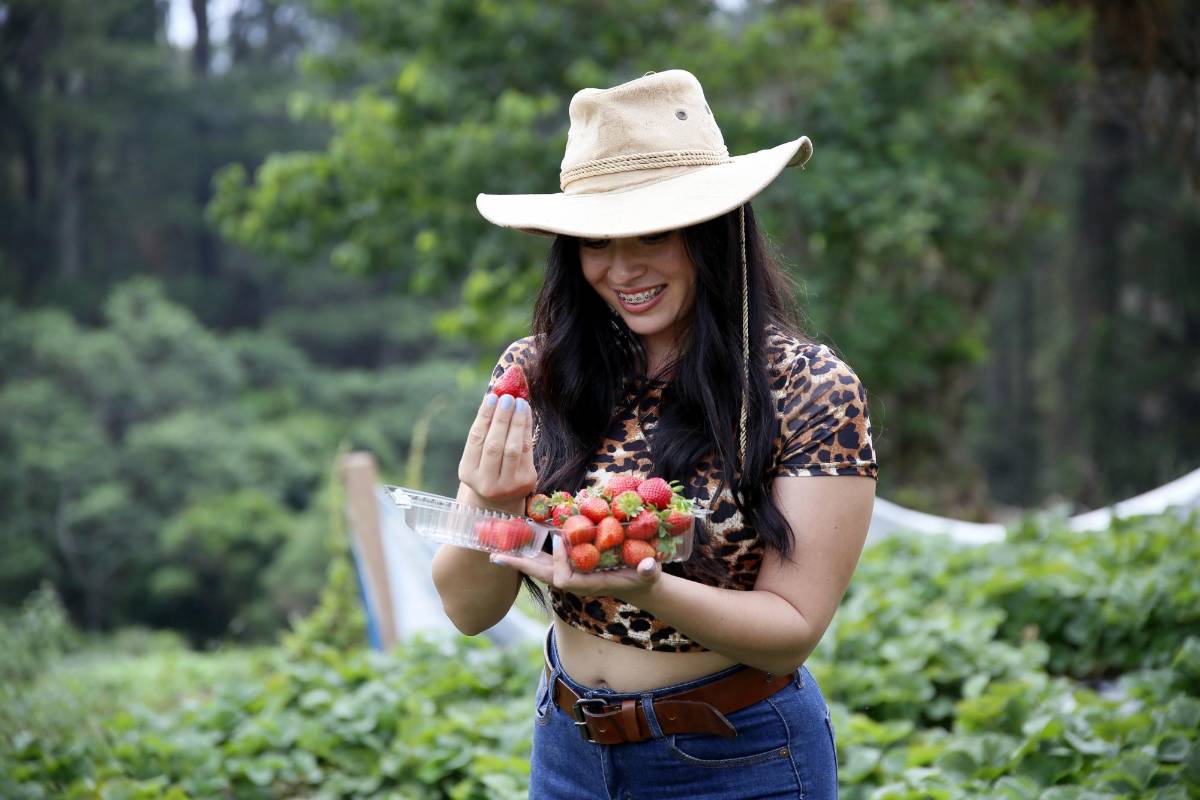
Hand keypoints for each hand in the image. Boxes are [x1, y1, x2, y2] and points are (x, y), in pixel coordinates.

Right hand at [458, 391, 536, 503]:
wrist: (502, 498)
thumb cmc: (488, 466)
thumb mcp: (479, 455)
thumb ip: (484, 430)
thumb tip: (495, 396)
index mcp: (468, 473)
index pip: (476, 440)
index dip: (484, 417)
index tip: (491, 397)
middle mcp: (486, 482)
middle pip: (494, 445)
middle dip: (502, 418)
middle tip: (507, 397)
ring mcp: (507, 484)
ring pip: (512, 448)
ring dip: (517, 422)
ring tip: (519, 403)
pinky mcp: (526, 481)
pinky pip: (526, 450)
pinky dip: (526, 429)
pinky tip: (526, 414)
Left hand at [489, 535, 662, 605]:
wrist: (638, 585)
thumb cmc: (644, 578)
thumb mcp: (648, 574)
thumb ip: (648, 570)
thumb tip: (648, 566)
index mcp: (588, 584)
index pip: (562, 578)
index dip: (559, 561)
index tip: (560, 540)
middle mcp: (574, 581)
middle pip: (540, 575)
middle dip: (520, 565)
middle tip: (495, 555)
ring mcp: (571, 574)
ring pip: (540, 567)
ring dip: (521, 557)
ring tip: (498, 547)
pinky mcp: (570, 566)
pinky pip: (546, 559)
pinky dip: (532, 550)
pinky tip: (520, 538)